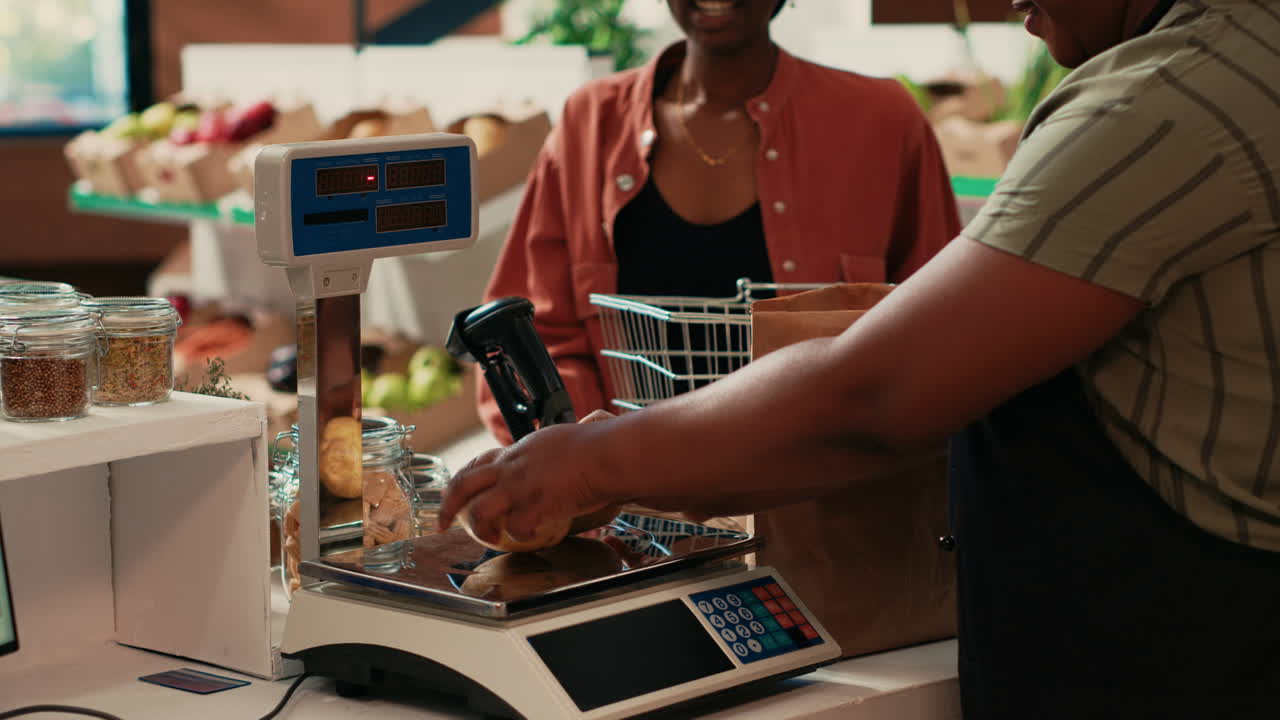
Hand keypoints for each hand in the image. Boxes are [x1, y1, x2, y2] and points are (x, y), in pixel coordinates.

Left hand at [439, 412, 619, 545]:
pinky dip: (521, 536)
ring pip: (481, 510)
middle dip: (447, 506)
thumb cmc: (594, 444)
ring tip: (489, 537)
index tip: (454, 493)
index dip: (462, 479)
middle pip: (464, 484)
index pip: (478, 462)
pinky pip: (517, 528)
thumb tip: (556, 447)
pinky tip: (531, 536)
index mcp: (517, 451)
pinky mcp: (536, 504)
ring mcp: (521, 486)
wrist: (606, 453)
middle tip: (443, 523)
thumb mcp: (561, 438)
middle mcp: (512, 467)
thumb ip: (550, 449)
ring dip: (481, 528)